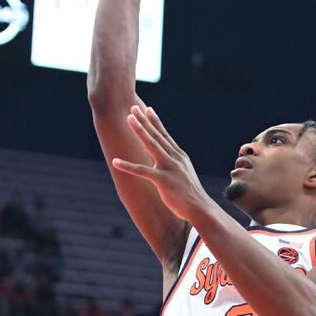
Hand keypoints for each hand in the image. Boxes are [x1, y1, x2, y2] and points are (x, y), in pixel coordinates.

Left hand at [112, 106, 211, 221]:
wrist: (200, 208)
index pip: (165, 135)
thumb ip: (175, 165)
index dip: (155, 121)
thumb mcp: (183, 174)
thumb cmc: (190, 194)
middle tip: (133, 107)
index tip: (148, 109)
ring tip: (128, 119)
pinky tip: (116, 161)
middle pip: (156, 135)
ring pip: (151, 145)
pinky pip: (142, 171)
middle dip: (144, 120)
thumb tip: (168, 160)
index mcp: (179, 156)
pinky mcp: (164, 180)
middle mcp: (175, 158)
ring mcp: (170, 168)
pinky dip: (128, 166)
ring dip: (139, 131)